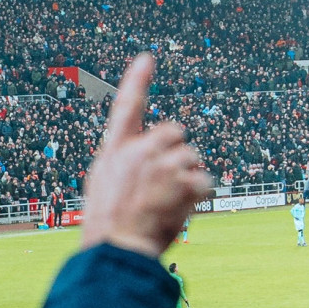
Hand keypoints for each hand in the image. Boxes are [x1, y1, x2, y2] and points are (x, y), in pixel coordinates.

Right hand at [81, 53, 212, 257]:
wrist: (117, 248)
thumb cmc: (109, 225)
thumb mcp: (103, 187)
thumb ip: (124, 164)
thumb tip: (149, 153)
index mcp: (114, 153)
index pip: (126, 108)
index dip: (136, 82)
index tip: (147, 59)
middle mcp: (138, 152)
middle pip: (175, 132)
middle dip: (178, 152)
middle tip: (166, 181)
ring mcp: (162, 164)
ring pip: (192, 158)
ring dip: (188, 179)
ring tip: (167, 203)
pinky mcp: (184, 181)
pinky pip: (204, 181)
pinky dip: (198, 197)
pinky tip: (179, 210)